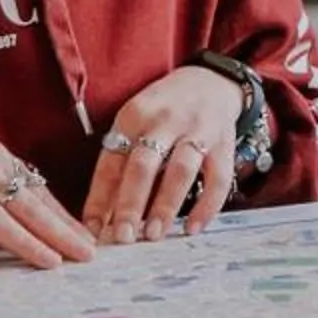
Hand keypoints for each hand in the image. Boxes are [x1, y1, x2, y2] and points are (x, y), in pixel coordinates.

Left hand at [82, 65, 247, 243]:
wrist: (211, 81)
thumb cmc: (163, 110)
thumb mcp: (135, 125)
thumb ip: (119, 165)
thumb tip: (100, 218)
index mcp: (133, 116)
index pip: (111, 161)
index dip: (100, 198)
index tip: (93, 231)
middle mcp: (164, 121)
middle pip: (144, 165)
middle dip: (131, 203)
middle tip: (123, 237)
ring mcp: (197, 131)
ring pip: (180, 171)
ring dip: (166, 205)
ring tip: (154, 234)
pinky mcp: (223, 144)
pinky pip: (218, 178)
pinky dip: (207, 206)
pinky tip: (193, 227)